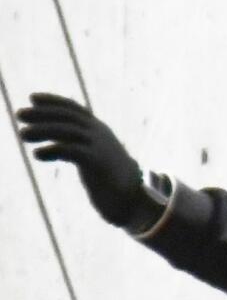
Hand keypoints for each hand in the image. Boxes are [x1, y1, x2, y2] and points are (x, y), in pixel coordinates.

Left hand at [14, 94, 149, 229]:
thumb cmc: (112, 182)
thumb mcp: (95, 158)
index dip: (54, 101)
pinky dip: (53, 150)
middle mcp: (100, 134)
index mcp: (100, 131)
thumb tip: (58, 144)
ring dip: (43, 130)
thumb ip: (79, 147)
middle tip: (19, 115)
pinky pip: (72, 151)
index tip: (33, 98)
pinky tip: (38, 154)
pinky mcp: (98, 163)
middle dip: (42, 114)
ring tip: (23, 134)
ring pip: (68, 131)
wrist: (135, 201)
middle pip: (68, 117)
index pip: (75, 109)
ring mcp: (100, 147)